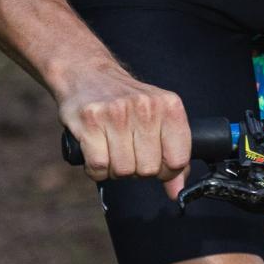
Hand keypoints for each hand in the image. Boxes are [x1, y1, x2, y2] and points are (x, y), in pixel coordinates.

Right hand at [56, 64, 191, 199]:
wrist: (86, 72)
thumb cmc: (125, 101)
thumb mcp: (157, 118)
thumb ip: (172, 154)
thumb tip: (177, 191)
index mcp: (169, 106)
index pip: (178, 160)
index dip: (166, 170)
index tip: (155, 163)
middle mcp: (145, 107)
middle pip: (149, 169)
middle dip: (138, 170)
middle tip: (129, 152)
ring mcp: (116, 113)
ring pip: (124, 170)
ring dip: (116, 170)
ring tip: (112, 150)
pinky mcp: (89, 120)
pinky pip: (99, 167)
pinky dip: (97, 170)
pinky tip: (97, 153)